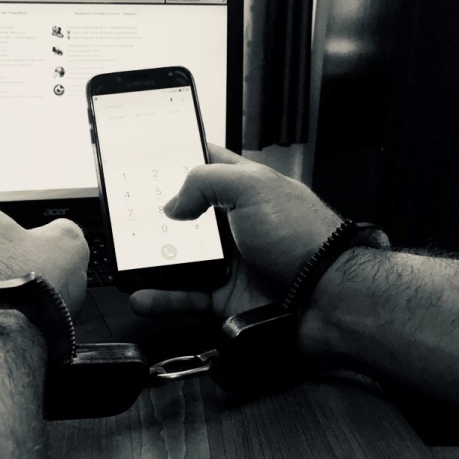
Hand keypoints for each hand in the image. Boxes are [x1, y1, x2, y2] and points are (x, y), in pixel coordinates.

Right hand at [129, 144, 342, 353]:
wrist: (331, 296)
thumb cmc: (305, 237)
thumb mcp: (253, 187)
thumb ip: (204, 183)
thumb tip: (173, 205)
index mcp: (248, 188)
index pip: (209, 165)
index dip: (181, 160)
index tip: (150, 161)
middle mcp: (237, 223)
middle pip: (188, 216)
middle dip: (159, 217)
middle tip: (129, 217)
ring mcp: (232, 261)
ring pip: (182, 258)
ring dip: (154, 260)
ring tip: (128, 259)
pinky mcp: (227, 296)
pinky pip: (187, 297)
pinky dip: (163, 298)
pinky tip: (142, 296)